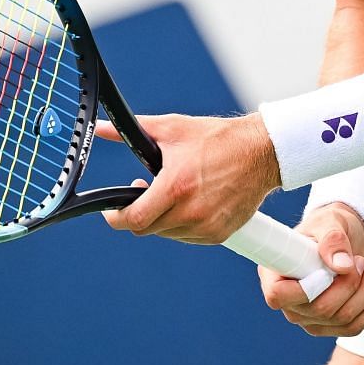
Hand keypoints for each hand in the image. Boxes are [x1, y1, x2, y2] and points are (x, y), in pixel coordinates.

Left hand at [98, 113, 277, 244]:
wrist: (262, 152)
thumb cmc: (218, 138)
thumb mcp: (173, 129)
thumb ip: (133, 131)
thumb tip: (101, 127)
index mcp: (176, 187)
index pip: (134, 219)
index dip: (116, 217)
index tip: (111, 212)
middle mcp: (191, 212)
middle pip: (147, 228)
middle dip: (140, 212)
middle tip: (146, 190)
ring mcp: (206, 226)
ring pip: (167, 233)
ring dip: (162, 218)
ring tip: (173, 193)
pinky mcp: (220, 234)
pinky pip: (188, 237)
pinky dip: (183, 223)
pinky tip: (191, 202)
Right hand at [258, 203, 363, 337]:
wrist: (343, 239)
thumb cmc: (328, 226)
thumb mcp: (330, 222)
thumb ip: (333, 240)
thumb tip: (342, 266)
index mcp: (275, 273)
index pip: (278, 296)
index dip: (306, 289)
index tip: (330, 268)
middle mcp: (288, 301)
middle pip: (320, 310)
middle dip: (350, 284)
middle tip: (361, 261)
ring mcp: (307, 317)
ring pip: (341, 320)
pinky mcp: (328, 325)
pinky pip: (353, 328)